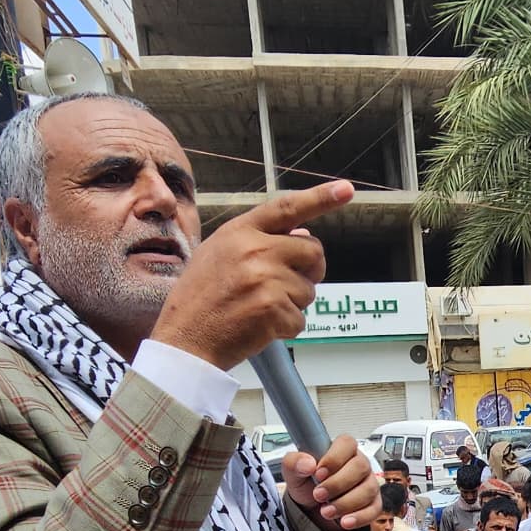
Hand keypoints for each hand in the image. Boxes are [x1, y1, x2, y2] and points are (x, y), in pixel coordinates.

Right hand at [148, 181, 350, 366]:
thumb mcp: (218, 254)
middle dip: (310, 270)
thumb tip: (303, 234)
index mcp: (240, 231)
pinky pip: (300, 319)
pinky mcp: (274, 308)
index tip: (346, 190)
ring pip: (309, 289)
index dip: (321, 198)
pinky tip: (259, 327)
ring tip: (258, 308)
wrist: (184, 340)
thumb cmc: (200, 299)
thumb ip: (258, 240)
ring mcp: (266, 279)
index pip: (287, 208)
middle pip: (313, 251)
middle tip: (286, 285)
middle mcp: (255, 249)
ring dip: (293, 303)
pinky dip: (286, 327)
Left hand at [282, 433, 381, 530]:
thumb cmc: (308, 484)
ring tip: (326, 511)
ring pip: (367, 490)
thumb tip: (307, 464)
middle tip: (319, 495)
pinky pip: (374, 510)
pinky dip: (358, 517)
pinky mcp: (373, 504)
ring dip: (345, 503)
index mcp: (342, 450)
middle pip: (360, 467)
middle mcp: (359, 464)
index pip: (347, 444)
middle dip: (337, 484)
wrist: (312, 509)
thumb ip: (294, 463)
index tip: (318, 473)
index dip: (334, 458)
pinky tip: (344, 521)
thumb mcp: (293, 473)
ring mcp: (369, 484)